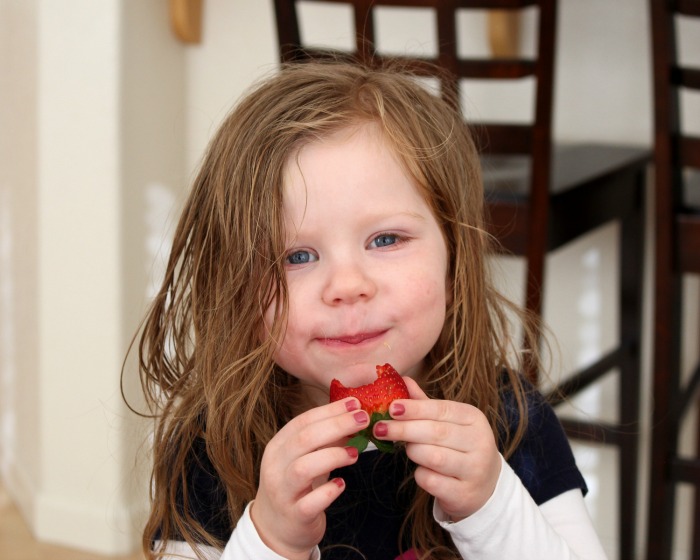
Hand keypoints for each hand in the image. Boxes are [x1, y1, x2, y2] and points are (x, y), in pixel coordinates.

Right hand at [250, 397, 367, 559]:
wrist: (275, 530)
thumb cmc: (295, 486)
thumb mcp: (305, 458)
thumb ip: (324, 440)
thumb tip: (353, 418)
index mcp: (277, 447)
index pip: (302, 421)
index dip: (329, 411)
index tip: (354, 403)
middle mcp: (275, 467)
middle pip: (304, 439)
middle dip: (336, 425)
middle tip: (363, 420)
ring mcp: (282, 492)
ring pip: (303, 468)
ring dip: (332, 456)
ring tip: (354, 453)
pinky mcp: (294, 516)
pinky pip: (310, 502)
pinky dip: (329, 491)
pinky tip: (342, 484)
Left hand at [373, 377, 501, 520]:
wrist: (484, 487)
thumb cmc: (459, 447)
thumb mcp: (447, 422)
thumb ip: (424, 404)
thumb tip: (402, 379)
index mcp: (474, 418)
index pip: (441, 409)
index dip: (415, 408)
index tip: (391, 408)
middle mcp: (480, 442)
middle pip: (436, 432)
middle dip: (404, 429)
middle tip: (380, 428)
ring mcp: (475, 469)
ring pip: (434, 457)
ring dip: (413, 451)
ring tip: (406, 448)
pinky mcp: (465, 494)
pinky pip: (432, 481)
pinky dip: (420, 475)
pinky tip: (422, 471)